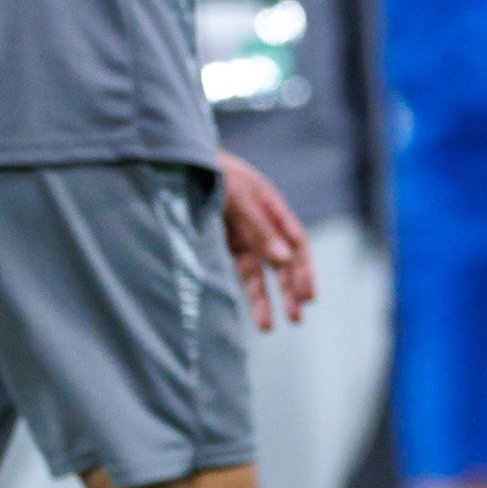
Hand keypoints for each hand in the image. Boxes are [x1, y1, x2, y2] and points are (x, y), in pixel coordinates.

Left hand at [215, 149, 316, 330]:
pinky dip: (244, 289)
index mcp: (272, 206)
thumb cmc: (212, 171)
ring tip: (268, 327)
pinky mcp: (221, 243)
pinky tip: (250, 309)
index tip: (308, 296)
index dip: (304, 270)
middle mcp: (261, 223)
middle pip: (282, 262)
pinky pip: (237, 270)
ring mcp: (241, 234)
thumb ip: (259, 228)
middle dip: (289, 290)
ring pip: (259, 271)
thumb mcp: (237, 196)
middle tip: (296, 319)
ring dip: (265, 297)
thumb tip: (282, 260)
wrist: (178, 160)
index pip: (296, 243)